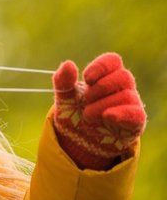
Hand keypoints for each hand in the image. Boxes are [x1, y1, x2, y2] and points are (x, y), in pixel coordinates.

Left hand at [52, 52, 145, 169]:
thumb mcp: (64, 96)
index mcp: (106, 76)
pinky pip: (136, 115)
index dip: (101, 67)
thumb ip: (63, 81)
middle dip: (101, 87)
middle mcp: (122, 88)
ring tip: (87, 115)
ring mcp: (130, 105)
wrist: (78, 138)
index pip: (113, 61)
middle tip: (85, 99)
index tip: (87, 78)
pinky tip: (108, 117)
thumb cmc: (74, 111)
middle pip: (123, 76)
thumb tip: (68, 64)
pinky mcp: (134, 123)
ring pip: (127, 96)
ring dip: (103, 105)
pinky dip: (121, 114)